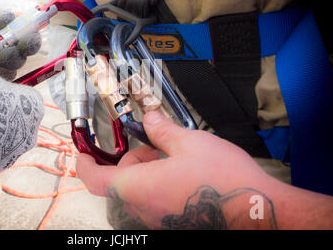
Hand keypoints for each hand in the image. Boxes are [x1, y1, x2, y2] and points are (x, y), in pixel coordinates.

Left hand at [0, 0, 40, 76]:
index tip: (27, 42)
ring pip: (8, 72)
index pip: (26, 37)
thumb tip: (11, 18)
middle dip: (18, 56)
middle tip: (6, 53)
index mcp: (3, 29)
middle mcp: (0, 46)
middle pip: (20, 57)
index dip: (31, 41)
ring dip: (5, 69)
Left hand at [77, 111, 278, 229]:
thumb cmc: (226, 183)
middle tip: (154, 144)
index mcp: (139, 187)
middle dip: (133, 159)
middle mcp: (145, 207)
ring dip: (148, 170)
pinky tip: (184, 172)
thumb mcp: (189, 143)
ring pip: (139, 191)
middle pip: (121, 181)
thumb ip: (162, 130)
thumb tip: (151, 119)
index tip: (82, 154)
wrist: (259, 213)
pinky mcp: (175, 222)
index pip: (96, 179)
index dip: (84, 164)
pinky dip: (160, 183)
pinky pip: (156, 200)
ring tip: (175, 156)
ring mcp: (160, 218)